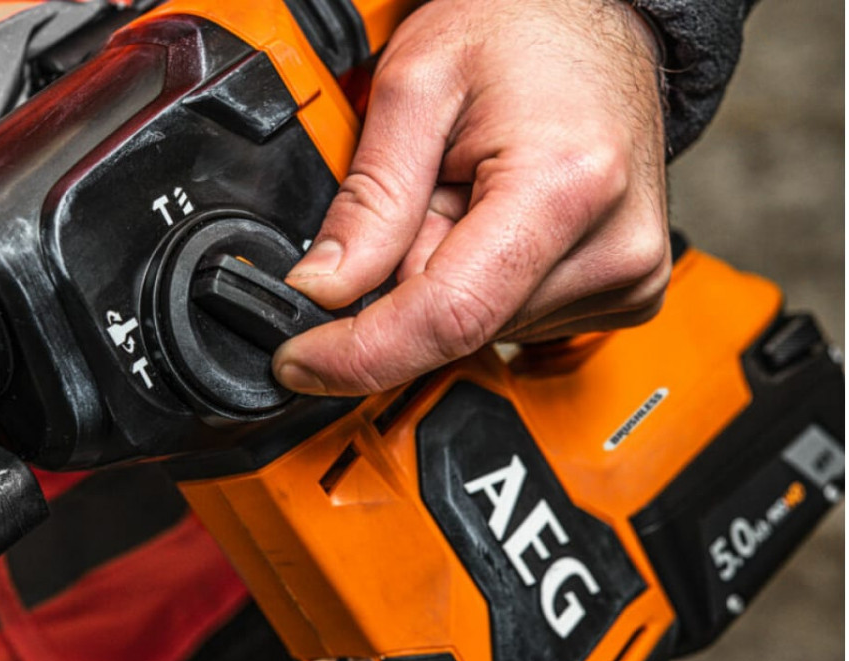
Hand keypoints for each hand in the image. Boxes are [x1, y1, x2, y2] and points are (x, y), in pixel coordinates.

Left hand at [273, 0, 668, 394]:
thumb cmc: (524, 27)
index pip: (446, 317)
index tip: (299, 362)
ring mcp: (625, 277)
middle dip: (406, 278)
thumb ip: (368, 198)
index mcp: (563, 188)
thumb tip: (322, 289)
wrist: (602, 18)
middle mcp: (611, 249)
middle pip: (456, 324)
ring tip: (473, 190)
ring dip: (448, 274)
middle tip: (428, 192)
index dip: (359, 353)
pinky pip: (515, 319)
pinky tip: (499, 218)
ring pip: (480, 326)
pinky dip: (484, 280)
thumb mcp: (415, 86)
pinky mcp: (625, 292)